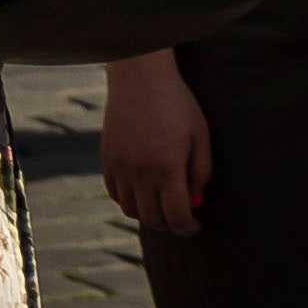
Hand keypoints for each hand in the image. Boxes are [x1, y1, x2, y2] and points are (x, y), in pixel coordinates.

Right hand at [99, 49, 209, 234]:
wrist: (140, 78)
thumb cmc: (177, 105)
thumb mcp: (201, 137)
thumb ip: (201, 173)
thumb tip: (195, 202)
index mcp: (168, 168)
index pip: (176, 217)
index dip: (188, 229)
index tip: (195, 226)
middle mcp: (141, 173)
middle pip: (153, 219)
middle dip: (170, 224)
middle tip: (181, 217)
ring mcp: (120, 168)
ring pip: (132, 211)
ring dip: (149, 214)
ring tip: (162, 204)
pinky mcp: (107, 161)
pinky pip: (116, 195)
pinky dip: (130, 200)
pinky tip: (143, 191)